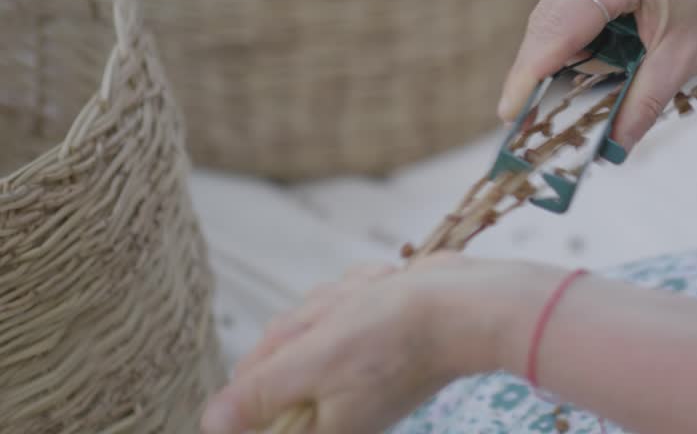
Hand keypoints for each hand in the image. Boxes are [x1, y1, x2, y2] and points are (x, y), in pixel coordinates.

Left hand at [199, 254, 552, 433]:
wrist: (468, 304)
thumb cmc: (397, 336)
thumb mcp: (315, 362)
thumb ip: (259, 394)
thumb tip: (212, 423)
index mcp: (320, 428)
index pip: (254, 412)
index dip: (264, 370)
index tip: (297, 350)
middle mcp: (335, 405)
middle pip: (277, 362)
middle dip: (303, 327)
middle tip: (340, 323)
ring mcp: (354, 372)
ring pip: (307, 326)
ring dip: (332, 305)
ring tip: (369, 303)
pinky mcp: (371, 340)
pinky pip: (340, 311)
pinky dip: (358, 295)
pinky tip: (384, 292)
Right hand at [498, 0, 696, 149]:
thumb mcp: (685, 59)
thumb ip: (643, 103)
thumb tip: (610, 150)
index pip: (561, 27)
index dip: (530, 73)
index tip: (508, 114)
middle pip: (547, 19)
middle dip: (538, 70)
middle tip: (528, 119)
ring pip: (550, 10)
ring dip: (560, 49)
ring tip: (602, 65)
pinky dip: (572, 28)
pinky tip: (607, 39)